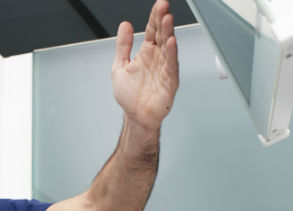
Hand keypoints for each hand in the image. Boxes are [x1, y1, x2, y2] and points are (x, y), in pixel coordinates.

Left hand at [112, 0, 179, 131]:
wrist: (136, 117)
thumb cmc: (130, 96)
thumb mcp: (119, 66)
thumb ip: (123, 46)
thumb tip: (125, 25)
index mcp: (146, 53)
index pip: (152, 30)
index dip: (154, 17)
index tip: (158, 5)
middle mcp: (157, 58)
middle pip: (162, 35)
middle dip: (163, 20)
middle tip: (164, 7)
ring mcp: (164, 69)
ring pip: (168, 47)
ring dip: (169, 33)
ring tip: (167, 19)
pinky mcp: (170, 82)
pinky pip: (171, 66)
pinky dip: (172, 54)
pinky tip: (171, 43)